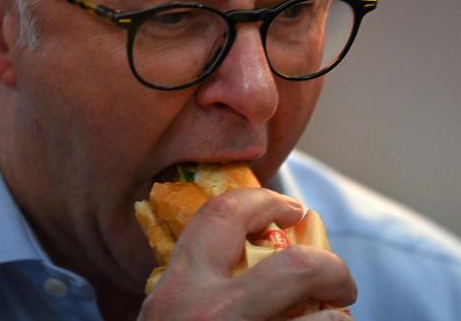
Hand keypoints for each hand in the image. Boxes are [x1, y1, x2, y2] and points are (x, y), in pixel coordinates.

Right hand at [137, 188, 356, 319]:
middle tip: (337, 279)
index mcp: (177, 292)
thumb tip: (256, 253)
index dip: (262, 199)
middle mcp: (208, 317)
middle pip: (296, 267)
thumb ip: (197, 287)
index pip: (220, 217)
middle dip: (332, 267)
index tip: (290, 206)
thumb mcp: (171, 318)